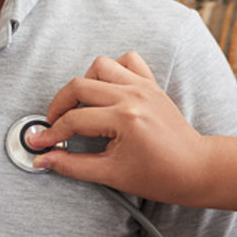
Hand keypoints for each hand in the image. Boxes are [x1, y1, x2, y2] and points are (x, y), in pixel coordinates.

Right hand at [28, 52, 236, 210]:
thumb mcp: (111, 175)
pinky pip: (127, 60)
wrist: (197, 170)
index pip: (74, 120)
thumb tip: (43, 159)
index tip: (40, 142)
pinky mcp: (151, 83)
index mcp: (124, 118)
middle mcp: (133, 95)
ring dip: (84, 83)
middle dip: (59, 106)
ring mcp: (143, 85)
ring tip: (81, 106)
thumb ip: (72, 165)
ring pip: (100, 66)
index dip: (52, 133)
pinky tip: (107, 90)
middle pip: (79, 86)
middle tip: (54, 125)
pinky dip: (112, 70)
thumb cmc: (161, 176)